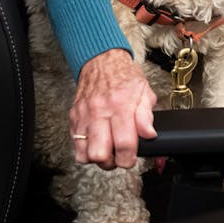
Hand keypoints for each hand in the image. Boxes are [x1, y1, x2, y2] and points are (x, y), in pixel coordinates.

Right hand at [70, 48, 156, 169]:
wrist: (101, 60)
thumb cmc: (123, 76)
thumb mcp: (144, 91)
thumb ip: (147, 115)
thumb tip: (149, 135)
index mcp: (120, 106)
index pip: (124, 145)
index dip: (129, 159)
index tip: (131, 157)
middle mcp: (100, 112)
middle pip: (99, 154)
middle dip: (111, 162)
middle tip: (118, 156)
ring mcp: (84, 116)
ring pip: (84, 154)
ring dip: (97, 158)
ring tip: (107, 151)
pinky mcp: (74, 117)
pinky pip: (75, 144)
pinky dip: (85, 149)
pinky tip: (96, 142)